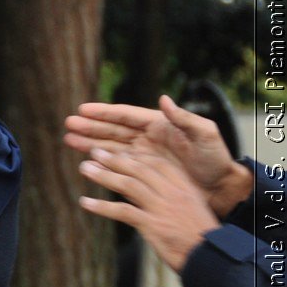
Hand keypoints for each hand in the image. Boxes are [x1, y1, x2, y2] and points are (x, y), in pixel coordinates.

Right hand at [64, 95, 249, 216]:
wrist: (218, 187)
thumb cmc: (215, 159)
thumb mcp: (205, 134)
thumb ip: (183, 118)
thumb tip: (163, 99)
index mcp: (159, 125)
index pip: (125, 115)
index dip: (104, 112)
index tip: (83, 109)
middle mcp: (147, 138)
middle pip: (112, 129)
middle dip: (90, 126)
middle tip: (68, 124)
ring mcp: (142, 156)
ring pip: (109, 147)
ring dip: (89, 143)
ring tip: (68, 139)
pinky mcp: (140, 173)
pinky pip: (115, 165)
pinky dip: (99, 162)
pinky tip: (85, 161)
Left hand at [77, 146, 217, 271]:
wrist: (212, 257)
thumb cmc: (199, 235)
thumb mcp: (190, 208)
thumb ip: (169, 197)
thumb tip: (142, 191)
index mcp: (184, 186)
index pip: (156, 162)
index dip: (134, 155)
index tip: (117, 150)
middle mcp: (173, 192)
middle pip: (139, 168)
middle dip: (114, 159)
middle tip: (94, 152)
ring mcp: (163, 208)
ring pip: (129, 184)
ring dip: (104, 175)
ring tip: (84, 169)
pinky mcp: (153, 225)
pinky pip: (123, 211)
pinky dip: (102, 206)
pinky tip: (85, 203)